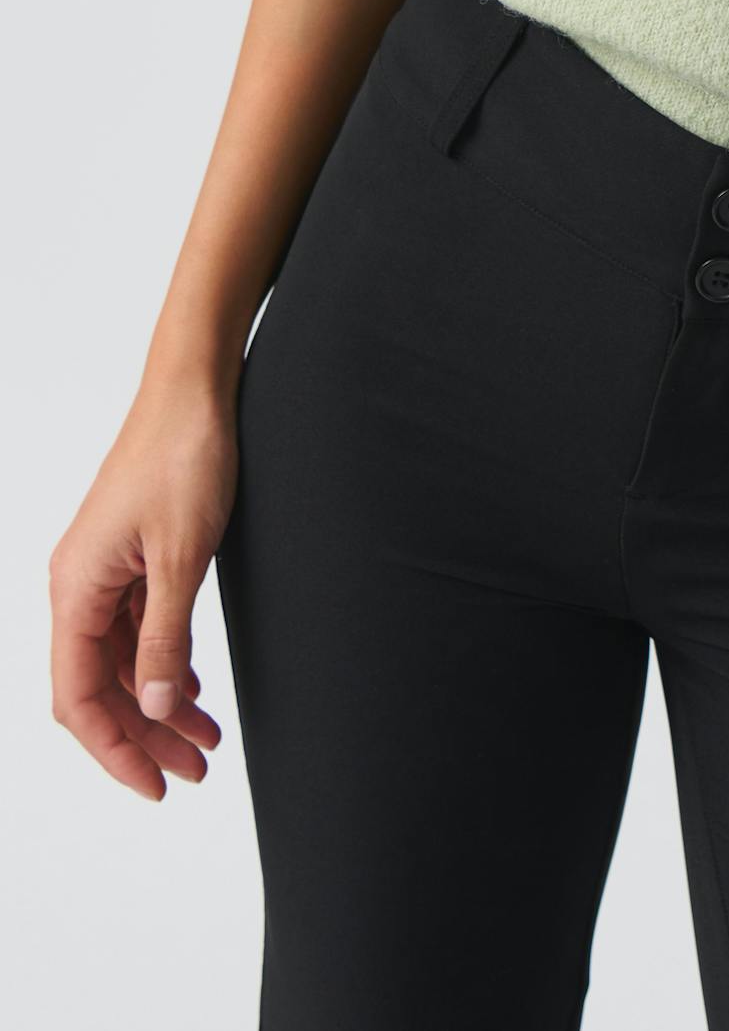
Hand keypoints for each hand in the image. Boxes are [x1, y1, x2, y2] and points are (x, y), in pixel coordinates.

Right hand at [49, 374, 234, 797]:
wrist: (195, 387)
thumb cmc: (184, 455)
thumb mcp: (184, 555)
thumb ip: (166, 635)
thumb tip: (154, 708)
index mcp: (75, 589)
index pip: (79, 698)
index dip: (113, 750)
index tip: (154, 786)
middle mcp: (78, 584)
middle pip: (100, 687)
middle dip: (144, 736)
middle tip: (195, 771)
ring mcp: (103, 569)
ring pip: (122, 659)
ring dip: (160, 701)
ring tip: (207, 740)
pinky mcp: (129, 555)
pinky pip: (136, 626)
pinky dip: (163, 661)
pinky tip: (193, 686)